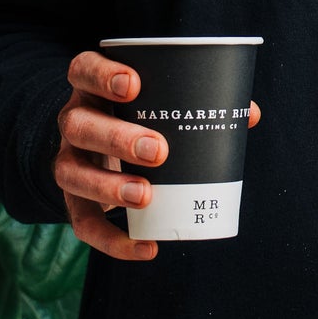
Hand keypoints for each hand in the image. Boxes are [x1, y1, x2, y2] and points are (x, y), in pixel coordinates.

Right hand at [53, 50, 259, 259]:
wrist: (97, 149)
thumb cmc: (139, 116)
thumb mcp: (157, 101)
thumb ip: (199, 101)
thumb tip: (248, 113)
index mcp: (92, 88)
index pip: (83, 70)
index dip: (103, 75)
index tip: (134, 84)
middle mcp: (74, 121)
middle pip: (79, 125)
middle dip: (117, 138)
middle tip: (159, 151)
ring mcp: (69, 160)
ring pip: (71, 173)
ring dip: (108, 186)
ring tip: (145, 195)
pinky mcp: (73, 199)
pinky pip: (83, 222)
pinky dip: (111, 240)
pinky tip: (146, 248)